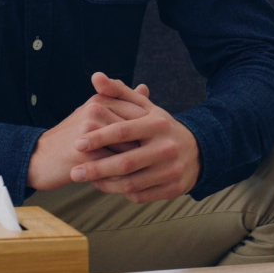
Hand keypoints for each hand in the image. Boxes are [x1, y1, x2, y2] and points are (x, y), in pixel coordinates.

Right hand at [26, 90, 146, 190]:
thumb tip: (145, 88)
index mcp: (101, 100)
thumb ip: (121, 101)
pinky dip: (124, 175)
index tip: (156, 145)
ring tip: (144, 172)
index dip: (152, 131)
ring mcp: (90, 131)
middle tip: (155, 160)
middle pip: (138, 131)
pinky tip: (128, 182)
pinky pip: (115, 166)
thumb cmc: (73, 138)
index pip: (141, 113)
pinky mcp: (84, 152)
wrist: (39, 159)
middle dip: (147, 147)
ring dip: (138, 163)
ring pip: (129, 148)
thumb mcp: (95, 114)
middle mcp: (96, 110)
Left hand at [70, 72, 201, 202]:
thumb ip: (119, 92)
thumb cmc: (162, 128)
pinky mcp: (174, 188)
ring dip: (106, 184)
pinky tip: (109, 186)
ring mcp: (172, 170)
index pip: (124, 131)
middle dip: (96, 169)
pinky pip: (141, 195)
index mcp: (158, 125)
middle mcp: (167, 147)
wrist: (198, 151)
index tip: (77, 143)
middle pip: (126, 162)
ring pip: (131, 183)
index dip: (99, 138)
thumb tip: (95, 77)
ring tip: (88, 180)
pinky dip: (121, 193)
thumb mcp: (146, 108)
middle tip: (75, 172)